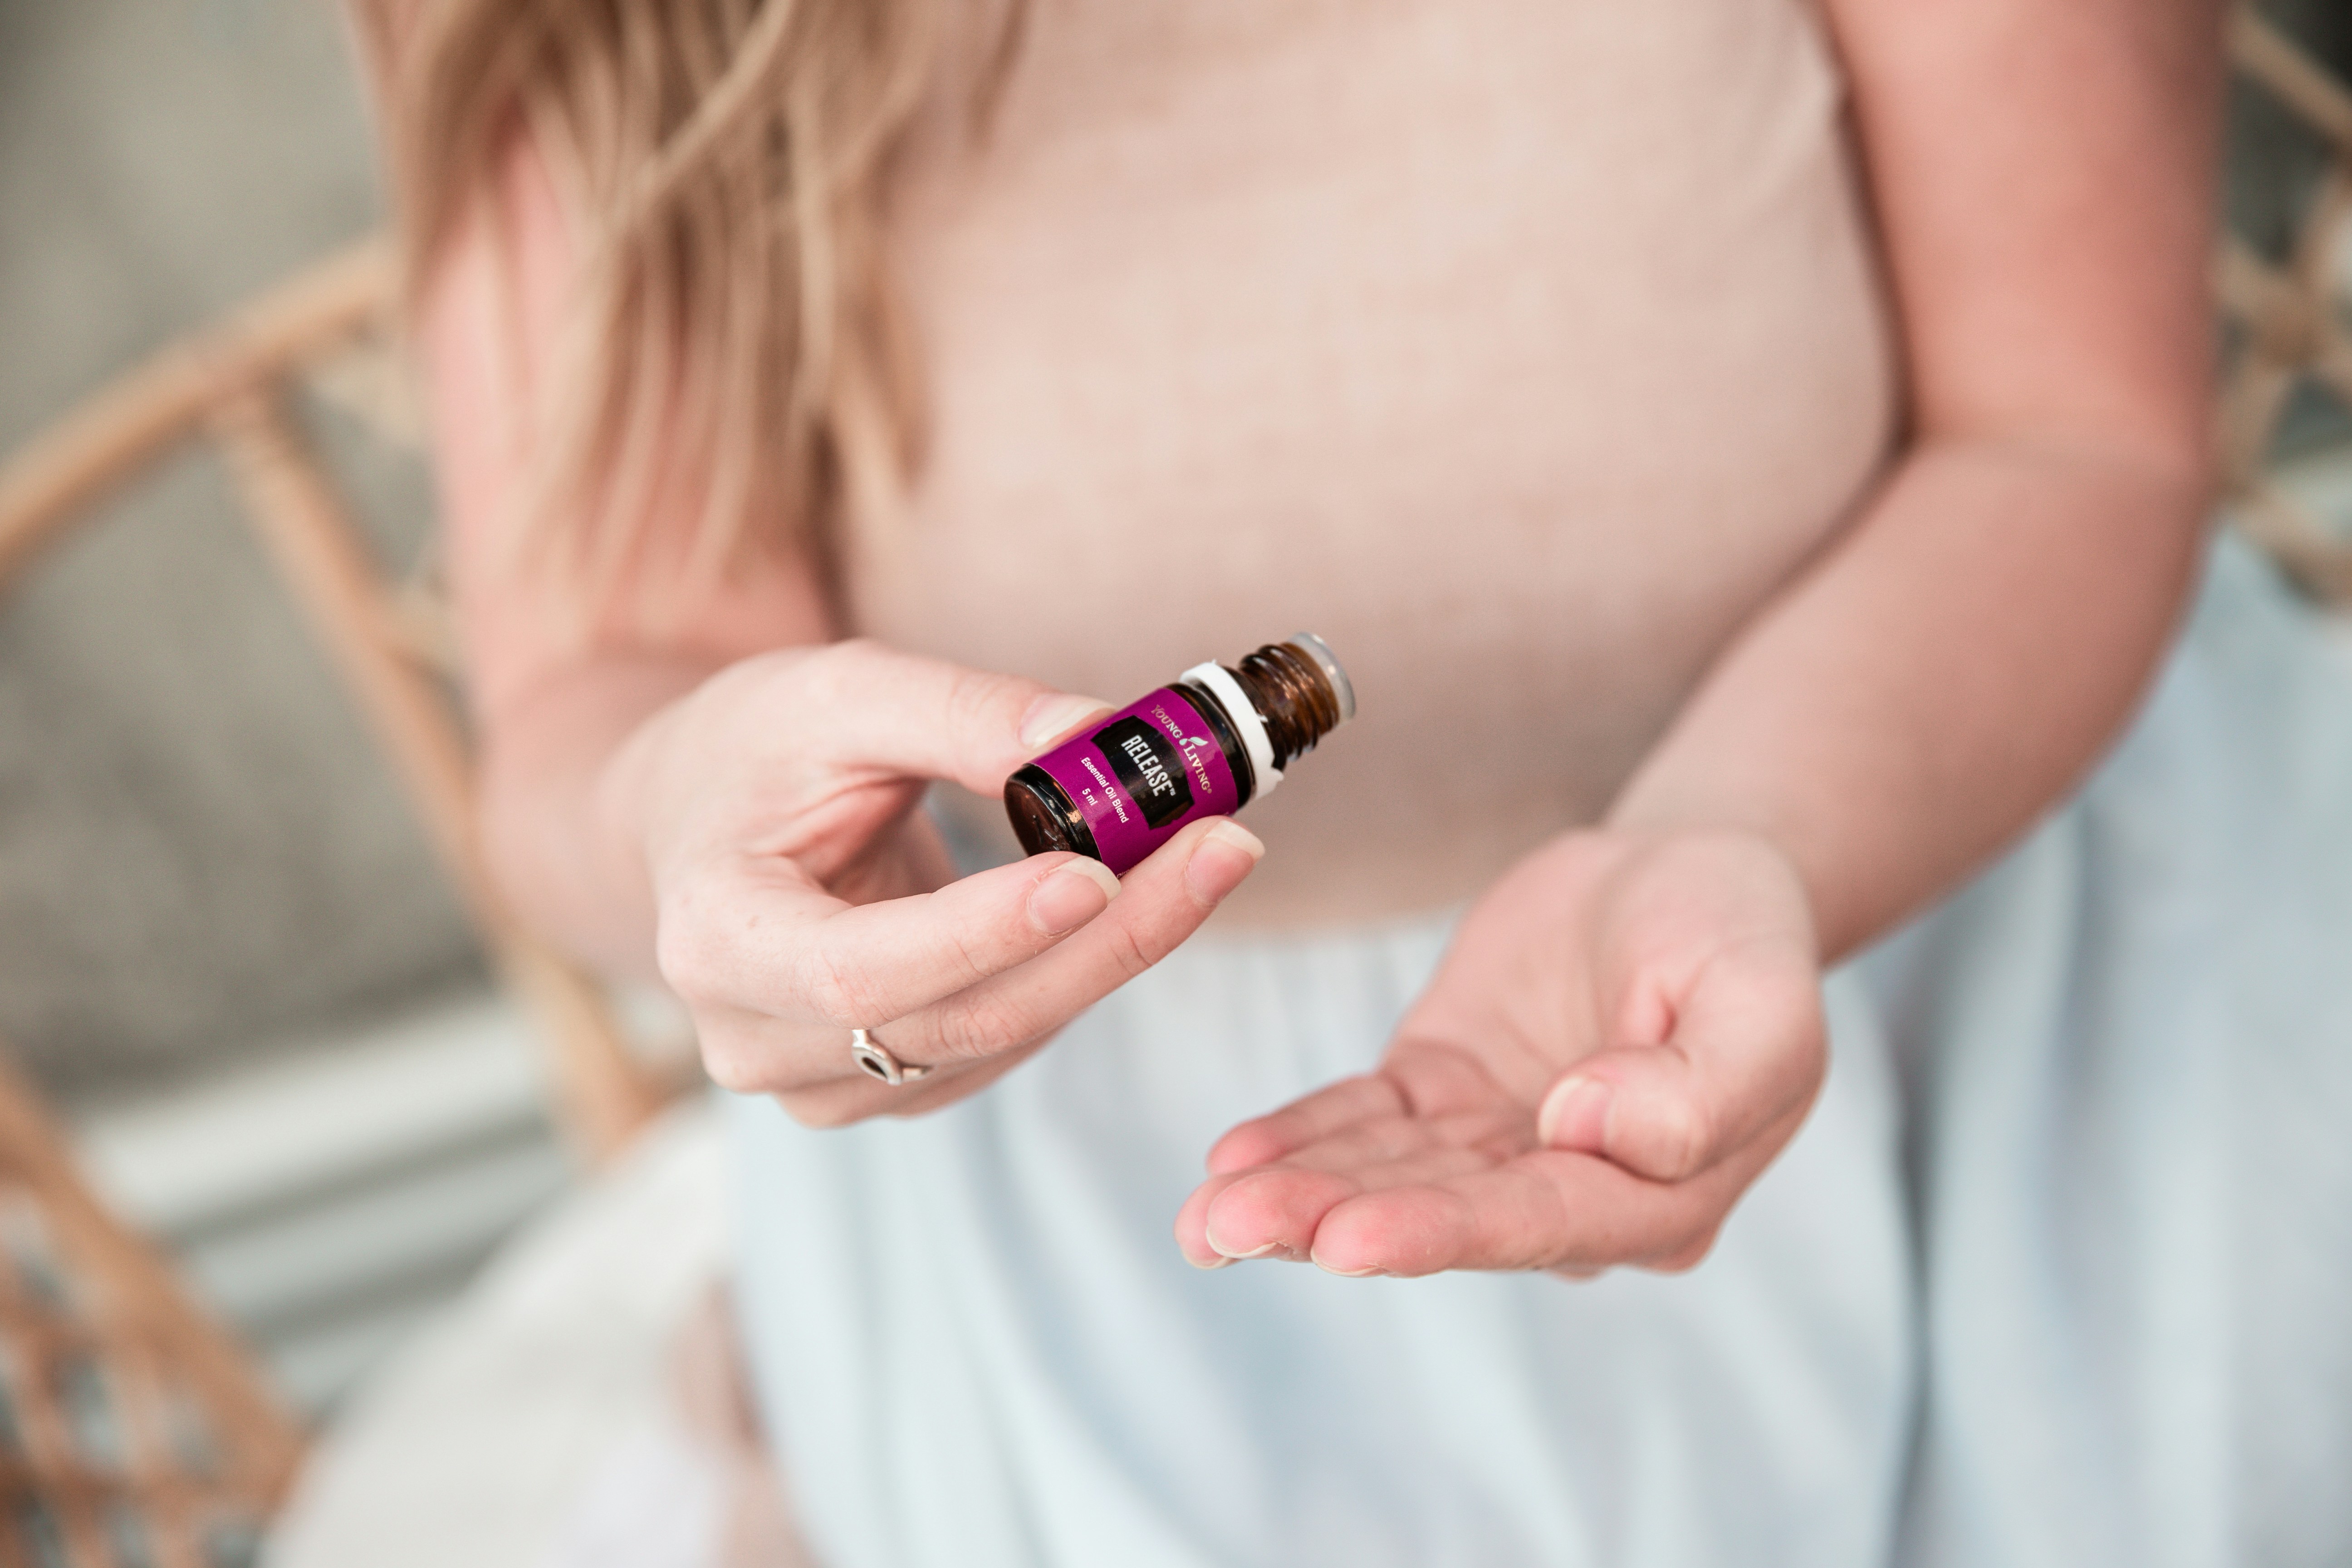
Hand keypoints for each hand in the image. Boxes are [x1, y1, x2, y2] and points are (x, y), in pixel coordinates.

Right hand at [609, 639, 1263, 1125]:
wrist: (697, 820)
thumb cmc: (755, 746)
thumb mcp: (838, 693)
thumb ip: (962, 712)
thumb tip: (1098, 735)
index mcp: (715, 939)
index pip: (857, 968)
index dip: (982, 932)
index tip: (1096, 873)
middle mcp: (759, 1041)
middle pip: (962, 1016)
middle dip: (1110, 935)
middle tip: (1225, 846)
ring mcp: (825, 1083)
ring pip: (1003, 1036)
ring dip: (1120, 949)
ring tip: (1208, 849)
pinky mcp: (890, 1086)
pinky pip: (1010, 1040)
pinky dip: (1085, 968)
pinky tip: (1139, 898)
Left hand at [1175, 829, 1823, 1275]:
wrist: (1690, 874)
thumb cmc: (1740, 936)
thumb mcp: (1760, 999)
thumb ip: (1700, 1087)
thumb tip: (1589, 1127)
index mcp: (1661, 1194)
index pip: (1539, 1222)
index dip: (1439, 1233)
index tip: (1345, 1241)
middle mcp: (1569, 1191)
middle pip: (1441, 1214)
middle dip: (1330, 1224)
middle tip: (1228, 1227)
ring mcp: (1497, 1146)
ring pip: (1385, 1177)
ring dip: (1294, 1195)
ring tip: (1202, 1213)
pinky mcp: (1441, 1093)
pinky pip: (1361, 1123)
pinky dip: (1296, 1138)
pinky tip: (1230, 1158)